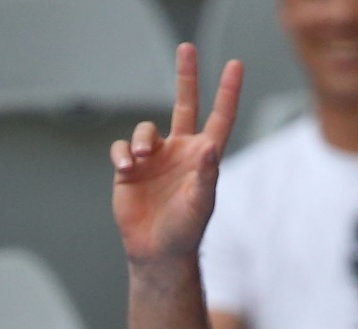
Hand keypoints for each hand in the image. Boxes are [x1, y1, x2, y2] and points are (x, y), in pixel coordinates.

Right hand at [112, 44, 242, 265]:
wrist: (156, 252)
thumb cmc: (184, 231)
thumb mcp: (200, 204)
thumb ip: (205, 175)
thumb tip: (209, 146)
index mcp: (203, 158)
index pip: (219, 118)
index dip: (227, 93)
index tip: (234, 66)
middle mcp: (180, 152)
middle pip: (184, 104)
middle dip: (186, 77)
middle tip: (187, 48)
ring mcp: (155, 158)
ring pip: (146, 129)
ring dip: (141, 139)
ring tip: (140, 159)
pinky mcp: (130, 168)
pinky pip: (122, 147)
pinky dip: (123, 153)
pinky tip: (127, 168)